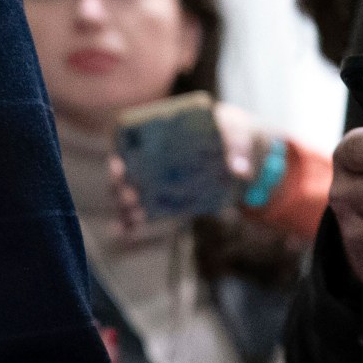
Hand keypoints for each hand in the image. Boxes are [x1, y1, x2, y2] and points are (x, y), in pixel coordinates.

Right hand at [109, 100, 272, 237]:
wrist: (245, 153)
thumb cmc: (236, 134)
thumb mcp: (240, 133)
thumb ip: (239, 148)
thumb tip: (239, 171)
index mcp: (160, 130)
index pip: (127, 140)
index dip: (117, 154)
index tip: (119, 165)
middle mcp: (151, 155)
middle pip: (124, 170)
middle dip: (119, 185)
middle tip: (130, 195)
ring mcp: (158, 179)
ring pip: (130, 192)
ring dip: (123, 205)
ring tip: (134, 215)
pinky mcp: (169, 199)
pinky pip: (144, 210)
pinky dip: (130, 222)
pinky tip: (122, 232)